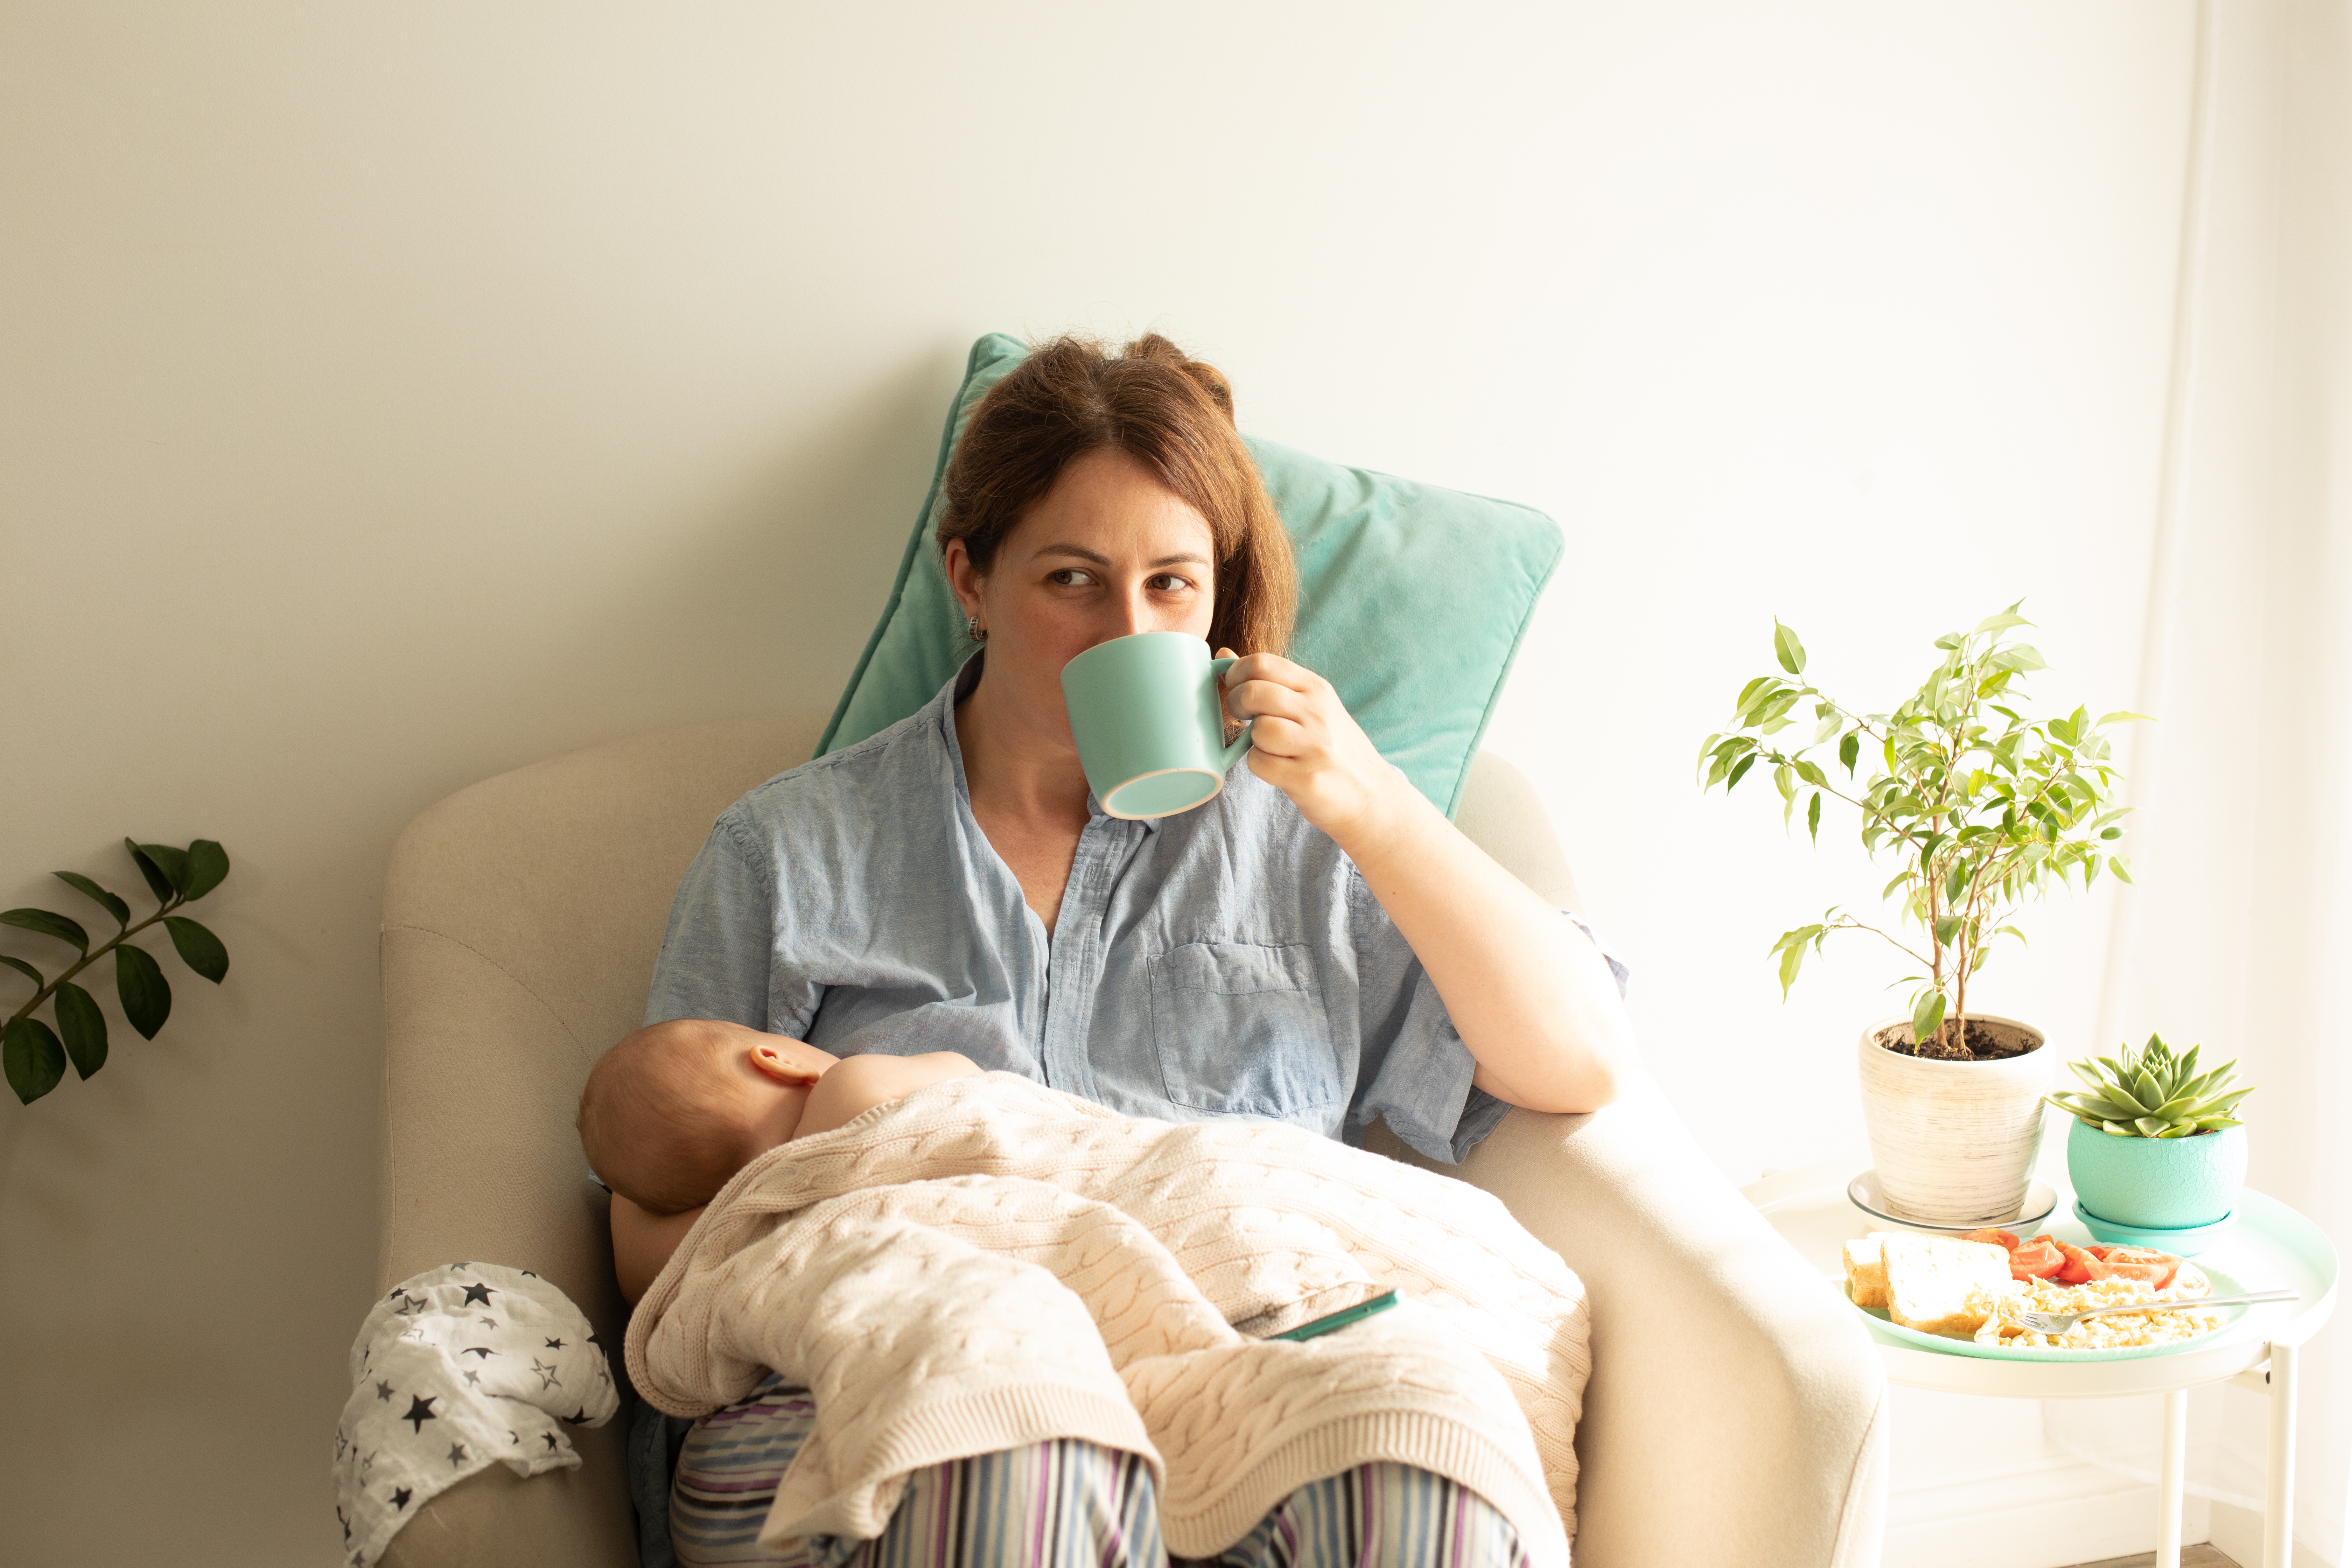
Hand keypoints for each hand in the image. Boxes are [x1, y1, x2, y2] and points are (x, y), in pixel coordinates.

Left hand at [1217, 649, 1409, 846]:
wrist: (1370, 795)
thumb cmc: (1331, 748)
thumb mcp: (1309, 706)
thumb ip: (1269, 682)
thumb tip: (1223, 655)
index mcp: (1315, 688)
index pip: (1262, 662)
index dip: (1237, 674)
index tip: (1236, 689)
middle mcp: (1316, 711)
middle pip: (1253, 692)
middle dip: (1236, 705)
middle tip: (1244, 718)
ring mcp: (1314, 744)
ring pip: (1258, 729)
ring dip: (1252, 741)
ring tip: (1269, 747)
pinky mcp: (1307, 776)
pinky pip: (1260, 763)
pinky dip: (1260, 766)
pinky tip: (1277, 767)